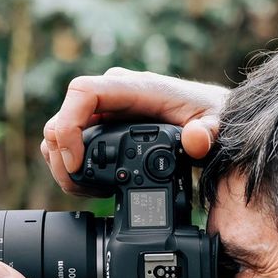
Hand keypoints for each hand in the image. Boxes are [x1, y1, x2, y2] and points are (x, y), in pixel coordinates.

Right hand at [41, 68, 228, 192]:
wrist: (213, 117)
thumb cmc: (211, 117)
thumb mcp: (216, 125)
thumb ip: (208, 133)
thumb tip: (195, 140)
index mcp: (135, 88)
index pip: (84, 92)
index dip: (68, 126)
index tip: (75, 162)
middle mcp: (114, 94)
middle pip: (63, 116)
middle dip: (61, 156)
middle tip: (77, 186)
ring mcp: (106, 111)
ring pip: (61, 131)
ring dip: (63, 163)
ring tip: (85, 189)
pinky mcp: (103, 126)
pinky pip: (72, 141)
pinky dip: (72, 165)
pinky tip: (90, 185)